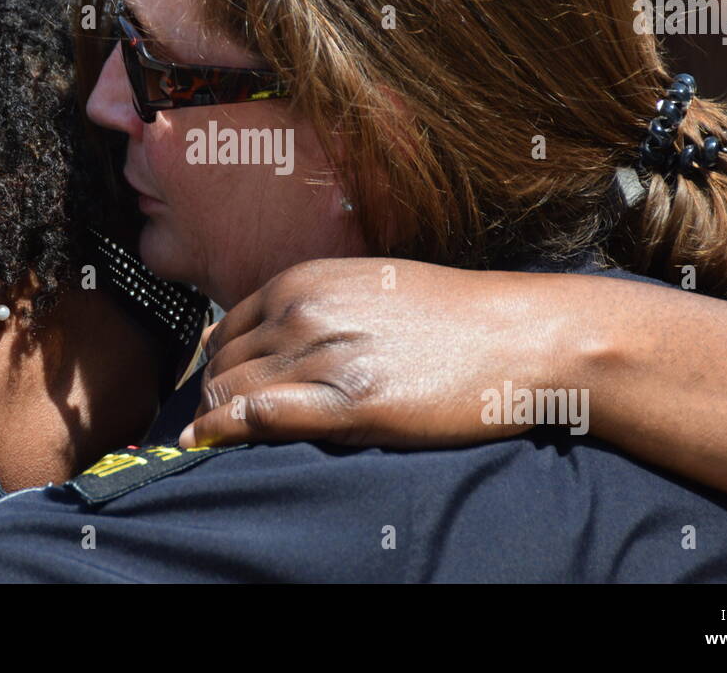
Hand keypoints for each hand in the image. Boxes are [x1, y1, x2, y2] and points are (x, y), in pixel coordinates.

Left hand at [180, 257, 586, 448]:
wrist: (517, 335)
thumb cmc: (448, 314)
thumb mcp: (366, 286)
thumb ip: (308, 305)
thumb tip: (256, 333)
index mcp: (304, 281)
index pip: (225, 328)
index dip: (216, 366)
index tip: (220, 391)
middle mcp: (304, 312)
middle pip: (222, 363)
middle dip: (210, 396)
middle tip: (214, 426)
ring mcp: (324, 357)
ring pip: (230, 391)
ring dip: (211, 420)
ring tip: (209, 442)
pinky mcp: (350, 403)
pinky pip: (260, 418)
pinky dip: (225, 432)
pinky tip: (211, 445)